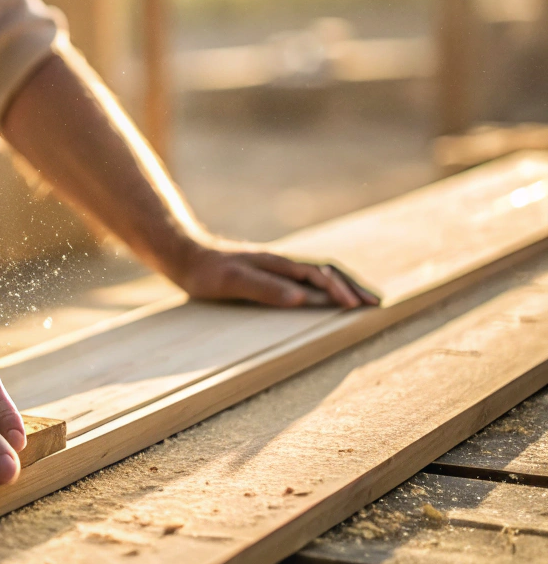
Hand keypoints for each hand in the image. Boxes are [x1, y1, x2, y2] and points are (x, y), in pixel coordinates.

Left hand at [176, 241, 378, 308]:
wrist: (186, 257)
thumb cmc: (207, 272)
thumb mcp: (232, 281)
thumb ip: (265, 288)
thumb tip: (302, 298)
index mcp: (279, 263)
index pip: (320, 276)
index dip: (341, 290)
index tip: (360, 306)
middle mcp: (283, 262)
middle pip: (328, 271)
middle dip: (354, 286)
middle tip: (378, 303)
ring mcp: (278, 267)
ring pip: (320, 274)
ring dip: (343, 286)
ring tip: (362, 301)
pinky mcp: (271, 274)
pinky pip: (307, 279)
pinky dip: (325, 288)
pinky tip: (327, 299)